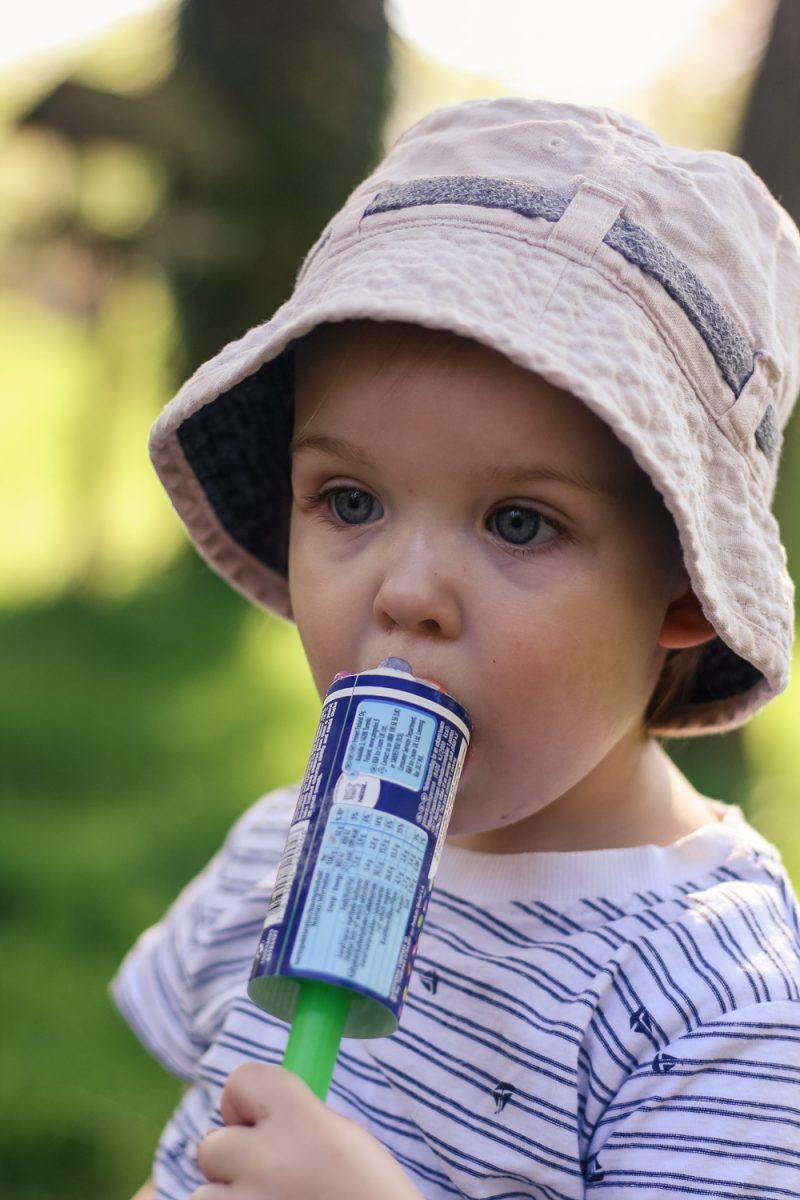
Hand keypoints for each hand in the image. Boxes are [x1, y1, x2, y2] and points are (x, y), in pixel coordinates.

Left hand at [192, 1062, 424, 1199]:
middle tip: (270, 1177)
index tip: (259, 1122)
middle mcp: (267, 1160)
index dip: (245, 1101)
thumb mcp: (342, 1138)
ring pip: (205, 1195)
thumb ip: (292, 1121)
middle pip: (212, 1145)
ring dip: (231, 1198)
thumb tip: (240, 1125)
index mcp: (299, 1119)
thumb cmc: (369, 1193)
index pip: (240, 1080)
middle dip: (233, 1160)